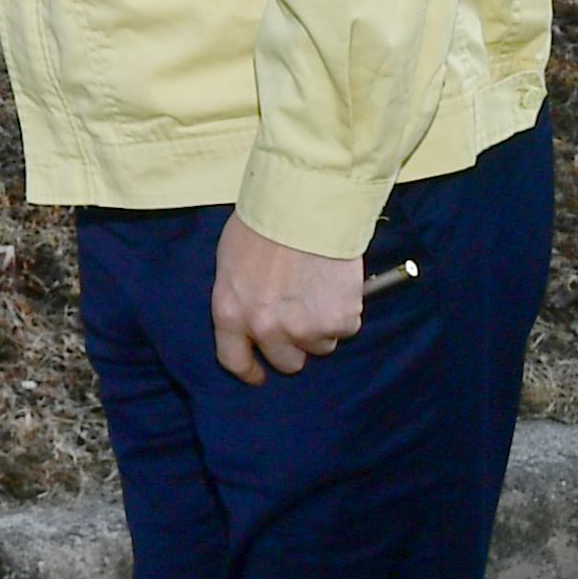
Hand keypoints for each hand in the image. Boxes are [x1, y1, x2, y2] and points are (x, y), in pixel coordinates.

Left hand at [210, 216, 365, 385]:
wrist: (304, 205)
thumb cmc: (264, 222)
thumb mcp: (231, 260)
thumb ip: (240, 294)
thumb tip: (251, 308)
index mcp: (230, 313)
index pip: (234, 360)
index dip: (250, 370)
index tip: (260, 373)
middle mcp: (265, 328)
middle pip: (286, 362)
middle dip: (295, 346)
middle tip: (303, 319)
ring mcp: (304, 328)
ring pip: (321, 345)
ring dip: (323, 326)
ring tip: (320, 289)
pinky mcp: (338, 321)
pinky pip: (346, 327)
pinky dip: (345, 310)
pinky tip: (338, 284)